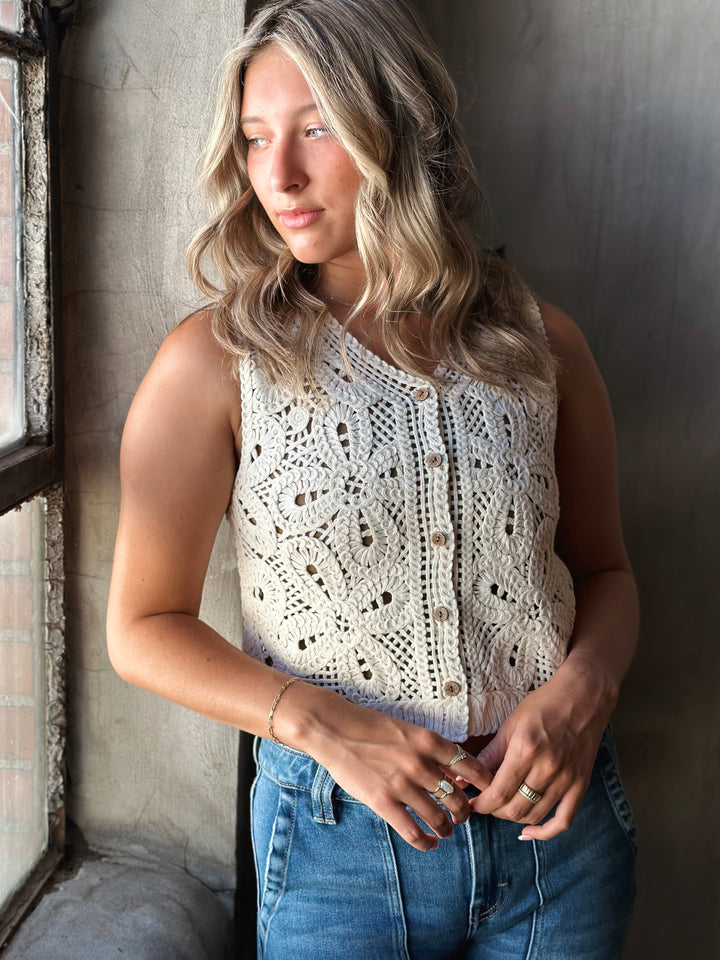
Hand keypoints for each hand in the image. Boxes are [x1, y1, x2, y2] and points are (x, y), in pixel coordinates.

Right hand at [288, 690, 492, 851]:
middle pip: (458, 797)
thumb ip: (429, 750)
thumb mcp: (407, 730)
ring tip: (446, 831)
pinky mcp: (383, 802)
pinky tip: (429, 844)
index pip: (470, 766)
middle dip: (465, 812)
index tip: (487, 792)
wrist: (334, 729)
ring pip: (438, 817)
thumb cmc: (369, 726)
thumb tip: (453, 772)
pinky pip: (412, 831)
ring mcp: (402, 784)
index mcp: (429, 741)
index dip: (483, 783)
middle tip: (462, 817)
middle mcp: (420, 763)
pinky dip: (425, 842)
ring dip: (446, 829)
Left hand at [467, 656, 615, 839]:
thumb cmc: (544, 705)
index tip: (471, 803)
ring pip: (534, 815)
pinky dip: (545, 832)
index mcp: (526, 750)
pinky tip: (529, 832)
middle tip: (484, 803)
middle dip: (494, 811)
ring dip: (513, 818)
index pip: (498, 792)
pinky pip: (564, 820)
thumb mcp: (510, 724)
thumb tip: (464, 774)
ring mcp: (566, 779)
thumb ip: (489, 753)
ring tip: (502, 808)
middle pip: (515, 808)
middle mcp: (548, 768)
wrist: (584, 697)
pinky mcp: (580, 785)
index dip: (481, 804)